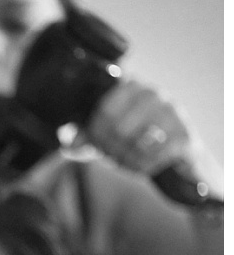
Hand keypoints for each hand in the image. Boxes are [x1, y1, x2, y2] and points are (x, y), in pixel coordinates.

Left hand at [81, 77, 209, 185]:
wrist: (178, 153)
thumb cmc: (137, 140)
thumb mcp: (108, 135)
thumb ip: (88, 136)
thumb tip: (70, 142)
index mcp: (131, 88)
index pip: (104, 109)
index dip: (97, 132)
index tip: (100, 141)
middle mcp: (152, 93)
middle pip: (117, 128)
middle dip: (112, 149)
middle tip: (116, 154)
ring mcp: (171, 111)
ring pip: (134, 142)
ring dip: (127, 158)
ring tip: (130, 158)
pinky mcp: (183, 133)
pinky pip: (151, 156)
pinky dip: (143, 166)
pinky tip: (146, 164)